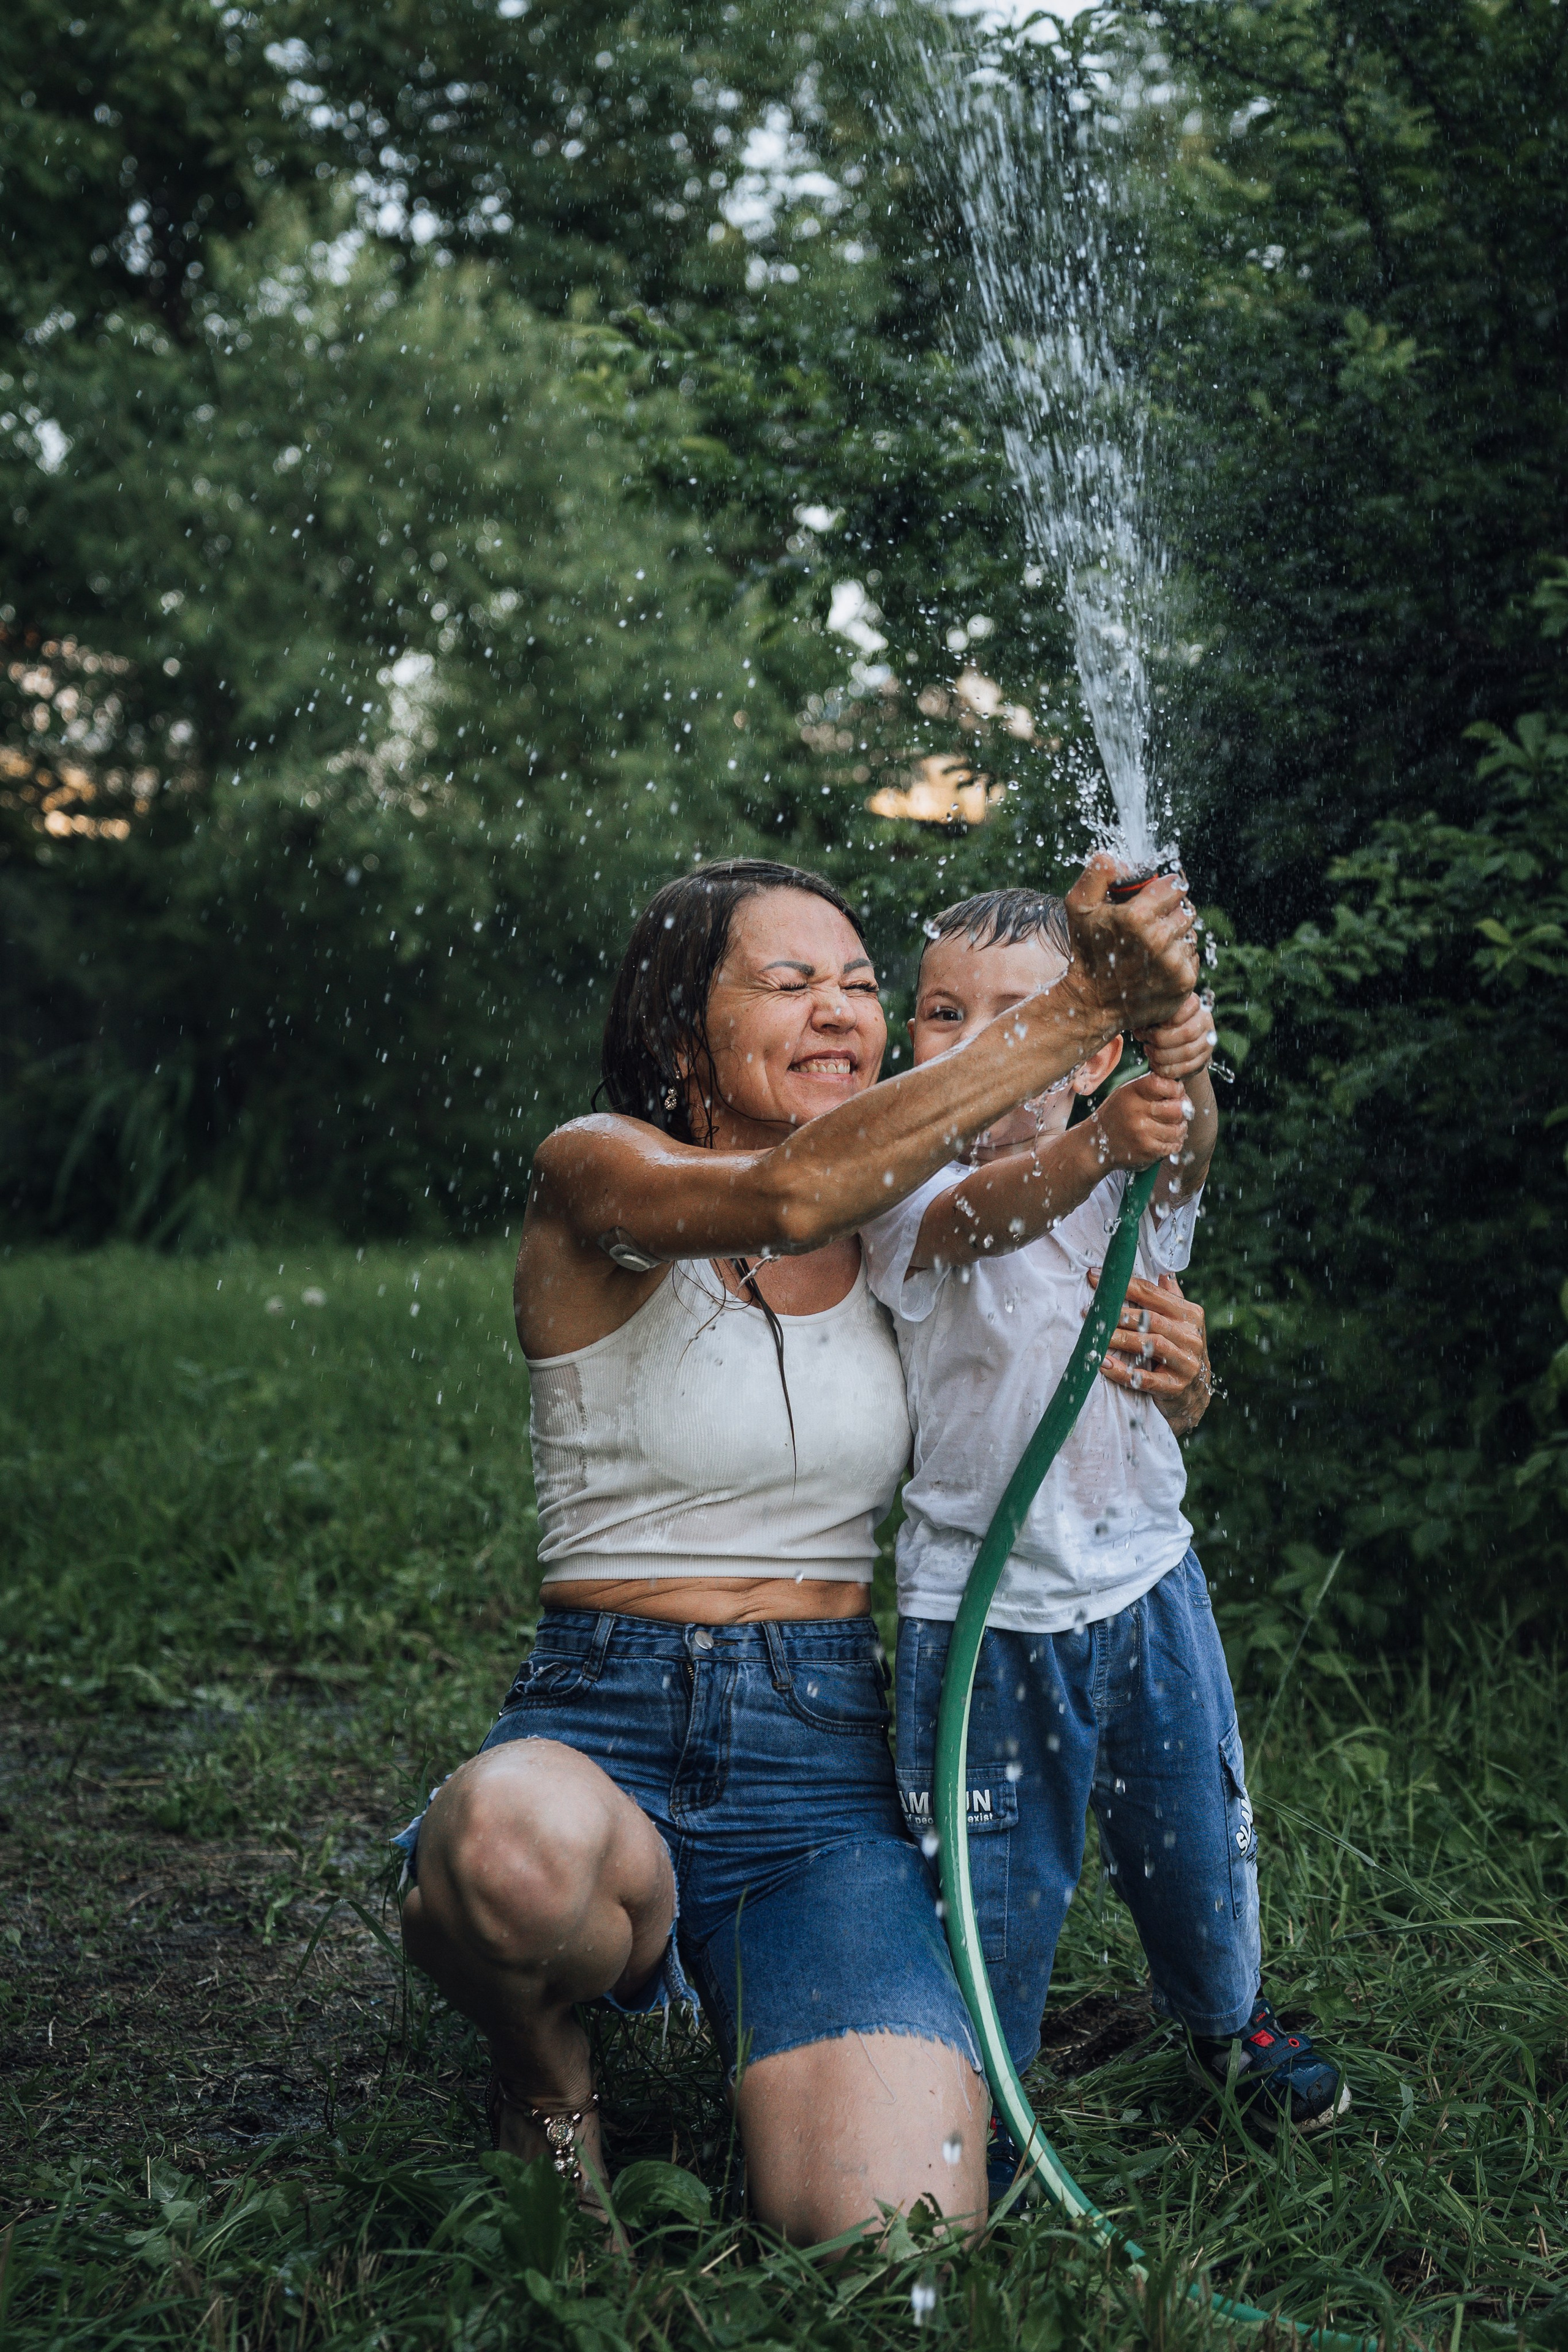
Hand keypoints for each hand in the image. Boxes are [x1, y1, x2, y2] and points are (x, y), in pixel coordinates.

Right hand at [1063, 858, 1198, 1037]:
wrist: (1093, 1003)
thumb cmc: (1087, 952)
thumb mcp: (1078, 906)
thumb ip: (1098, 873)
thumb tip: (1126, 862)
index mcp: (1137, 917)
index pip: (1175, 885)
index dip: (1164, 888)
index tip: (1154, 896)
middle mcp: (1159, 940)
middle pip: (1186, 908)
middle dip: (1170, 911)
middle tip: (1150, 922)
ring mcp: (1174, 963)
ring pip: (1190, 932)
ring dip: (1175, 934)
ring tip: (1150, 945)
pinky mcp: (1184, 982)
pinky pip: (1192, 955)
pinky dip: (1178, 956)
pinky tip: (1157, 963)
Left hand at [1086, 1268, 1213, 1433]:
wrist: (1196, 1391)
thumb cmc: (1180, 1349)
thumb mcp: (1182, 1322)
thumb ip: (1170, 1298)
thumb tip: (1162, 1272)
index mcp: (1190, 1314)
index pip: (1153, 1294)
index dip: (1124, 1285)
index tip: (1095, 1277)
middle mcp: (1190, 1336)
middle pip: (1150, 1319)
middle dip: (1118, 1314)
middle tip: (1091, 1312)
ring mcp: (1186, 1362)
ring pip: (1149, 1345)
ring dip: (1119, 1339)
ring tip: (1095, 1338)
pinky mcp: (1176, 1386)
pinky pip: (1146, 1379)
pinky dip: (1123, 1372)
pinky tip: (1104, 1365)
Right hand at [1089, 1075, 1191, 1172]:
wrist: (1096, 1144)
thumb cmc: (1118, 1114)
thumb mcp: (1127, 1093)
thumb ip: (1151, 1087)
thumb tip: (1181, 1089)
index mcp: (1132, 1093)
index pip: (1166, 1085)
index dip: (1177, 1090)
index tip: (1175, 1093)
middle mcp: (1136, 1112)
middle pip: (1177, 1109)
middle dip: (1182, 1110)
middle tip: (1178, 1112)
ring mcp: (1142, 1133)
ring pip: (1178, 1129)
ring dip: (1180, 1129)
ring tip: (1172, 1127)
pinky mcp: (1146, 1150)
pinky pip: (1173, 1146)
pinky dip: (1174, 1143)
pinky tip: (1166, 1139)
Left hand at [1136, 992, 1215, 1080]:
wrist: (1178, 1043)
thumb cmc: (1161, 1024)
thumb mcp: (1158, 1014)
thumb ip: (1151, 1014)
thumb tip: (1136, 1021)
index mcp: (1194, 1004)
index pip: (1191, 1005)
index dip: (1171, 1017)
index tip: (1154, 1023)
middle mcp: (1204, 1020)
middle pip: (1187, 1033)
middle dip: (1161, 1039)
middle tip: (1146, 1041)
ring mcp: (1207, 1041)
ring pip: (1187, 1052)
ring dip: (1162, 1055)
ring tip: (1149, 1052)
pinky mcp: (1204, 1059)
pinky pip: (1187, 1068)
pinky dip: (1167, 1069)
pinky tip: (1155, 1064)